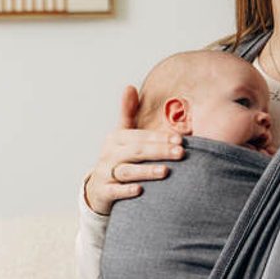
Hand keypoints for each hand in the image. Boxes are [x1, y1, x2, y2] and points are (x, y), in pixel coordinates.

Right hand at [84, 86, 184, 214]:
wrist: (98, 189)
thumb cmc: (118, 159)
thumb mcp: (121, 136)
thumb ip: (128, 113)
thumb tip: (129, 86)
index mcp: (116, 139)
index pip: (139, 136)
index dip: (160, 137)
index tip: (180, 139)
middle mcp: (109, 154)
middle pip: (136, 151)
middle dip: (159, 151)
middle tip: (181, 153)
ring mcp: (105, 174)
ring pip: (126, 171)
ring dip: (146, 171)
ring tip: (166, 171)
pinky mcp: (103, 192)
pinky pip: (114, 191)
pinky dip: (126, 190)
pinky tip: (140, 190)